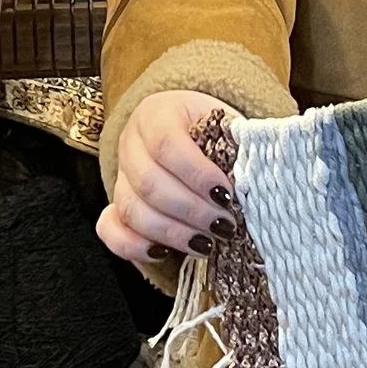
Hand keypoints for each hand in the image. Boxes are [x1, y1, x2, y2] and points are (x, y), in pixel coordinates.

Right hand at [101, 88, 236, 266]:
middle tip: (224, 225)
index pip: (167, 143)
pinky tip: (164, 252)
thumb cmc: (213, 132)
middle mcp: (131, 143)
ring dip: (172, 233)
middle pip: (149, 183)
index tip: (227, 194)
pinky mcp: (114, 206)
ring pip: (132, 210)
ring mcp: (119, 177)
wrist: (189, 133)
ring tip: (207, 243)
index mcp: (157, 114)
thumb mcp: (228, 126)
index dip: (197, 173)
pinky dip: (135, 246)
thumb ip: (239, 146)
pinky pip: (110, 231)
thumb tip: (256, 176)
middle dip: (191, 211)